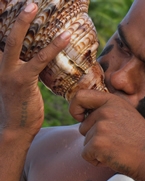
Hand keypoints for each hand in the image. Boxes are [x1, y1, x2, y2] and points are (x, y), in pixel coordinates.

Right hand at [0, 3, 70, 137]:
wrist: (15, 130)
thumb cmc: (20, 108)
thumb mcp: (19, 86)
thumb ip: (24, 71)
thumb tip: (36, 61)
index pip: (1, 41)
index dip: (4, 23)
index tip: (7, 7)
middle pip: (2, 36)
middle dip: (11, 17)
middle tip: (25, 2)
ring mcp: (7, 74)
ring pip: (15, 43)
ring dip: (25, 23)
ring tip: (34, 6)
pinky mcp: (21, 82)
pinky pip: (38, 60)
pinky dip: (51, 48)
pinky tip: (64, 37)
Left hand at [69, 90, 144, 178]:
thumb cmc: (140, 138)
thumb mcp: (124, 114)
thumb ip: (105, 110)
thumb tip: (83, 116)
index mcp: (112, 101)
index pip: (80, 96)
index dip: (74, 107)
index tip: (80, 117)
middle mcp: (105, 110)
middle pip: (83, 126)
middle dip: (93, 136)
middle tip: (113, 141)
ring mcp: (101, 126)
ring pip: (85, 141)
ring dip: (96, 149)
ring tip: (116, 149)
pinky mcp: (98, 143)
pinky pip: (85, 154)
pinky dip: (95, 160)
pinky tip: (112, 158)